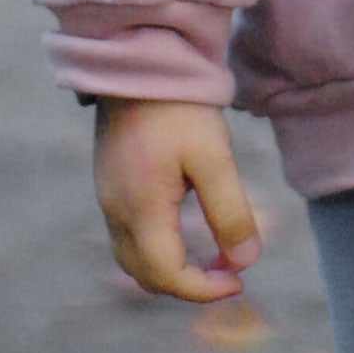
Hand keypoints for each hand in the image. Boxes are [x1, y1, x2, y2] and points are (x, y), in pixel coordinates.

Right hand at [93, 98, 261, 301]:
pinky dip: (158, 248)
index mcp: (140, 209)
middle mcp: (115, 211)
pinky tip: (188, 227)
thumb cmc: (180, 108)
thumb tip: (246, 262)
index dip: (204, 289)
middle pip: (146, 274)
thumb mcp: (214, 158)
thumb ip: (229, 212)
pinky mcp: (110, 184)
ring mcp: (108, 198)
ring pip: (134, 258)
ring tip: (214, 254)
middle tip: (231, 271)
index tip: (240, 280)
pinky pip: (129, 235)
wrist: (140, 63)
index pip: (167, 275)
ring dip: (172, 267)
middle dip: (189, 283)